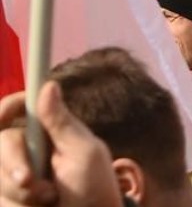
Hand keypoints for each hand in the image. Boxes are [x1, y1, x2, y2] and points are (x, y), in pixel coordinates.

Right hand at [0, 84, 121, 206]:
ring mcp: (13, 175)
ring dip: (19, 192)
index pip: (16, 109)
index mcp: (46, 132)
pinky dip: (17, 206)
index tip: (7, 113)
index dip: (8, 106)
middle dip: (13, 163)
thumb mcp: (84, 152)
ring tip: (49, 198)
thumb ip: (62, 122)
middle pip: (0, 143)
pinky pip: (0, 200)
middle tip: (32, 182)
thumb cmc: (94, 187)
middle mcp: (26, 150)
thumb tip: (49, 85)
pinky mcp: (7, 198)